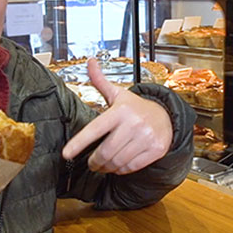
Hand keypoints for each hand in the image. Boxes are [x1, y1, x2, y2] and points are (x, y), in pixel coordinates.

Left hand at [62, 58, 172, 174]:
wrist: (165, 116)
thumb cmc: (135, 108)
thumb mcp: (118, 94)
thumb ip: (100, 81)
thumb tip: (90, 62)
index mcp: (120, 110)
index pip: (95, 129)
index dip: (79, 143)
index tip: (66, 154)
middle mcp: (133, 123)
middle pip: (105, 152)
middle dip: (95, 162)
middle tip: (92, 163)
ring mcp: (146, 137)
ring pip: (117, 162)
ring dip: (107, 167)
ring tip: (104, 166)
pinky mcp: (155, 149)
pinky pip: (131, 167)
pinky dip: (121, 170)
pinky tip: (119, 165)